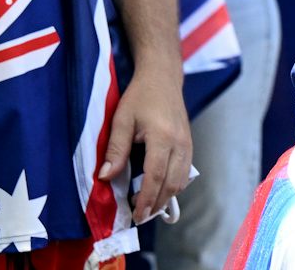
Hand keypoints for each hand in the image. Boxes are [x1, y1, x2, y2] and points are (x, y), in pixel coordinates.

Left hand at [98, 62, 191, 221]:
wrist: (162, 77)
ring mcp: (187, 143)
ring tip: (149, 207)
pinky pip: (185, 171)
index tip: (136, 215)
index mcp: (162, 137)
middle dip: (157, 204)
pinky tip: (160, 189)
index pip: (155, 176)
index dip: (146, 199)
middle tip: (141, 217)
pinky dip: (174, 185)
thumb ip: (115, 149)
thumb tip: (105, 177)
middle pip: (171, 183)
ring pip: (181, 180)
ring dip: (166, 197)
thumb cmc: (140, 96)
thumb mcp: (122, 119)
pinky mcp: (189, 143)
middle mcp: (180, 143)